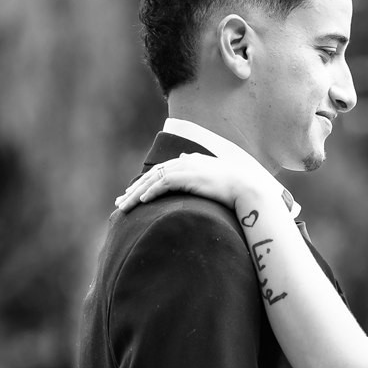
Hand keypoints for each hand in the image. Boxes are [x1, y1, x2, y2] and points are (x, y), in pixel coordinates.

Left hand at [115, 153, 272, 214]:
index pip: (161, 172)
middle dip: (135, 189)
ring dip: (137, 193)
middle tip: (120, 202)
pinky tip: (141, 201)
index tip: (133, 195)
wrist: (247, 188)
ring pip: (153, 179)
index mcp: (190, 162)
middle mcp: (185, 162)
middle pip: (152, 175)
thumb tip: (186, 163)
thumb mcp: (213, 176)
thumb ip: (198, 170)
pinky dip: (151, 191)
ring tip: (124, 205)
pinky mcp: (188, 176)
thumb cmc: (235, 187)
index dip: (145, 183)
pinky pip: (163, 183)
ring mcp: (186, 168)